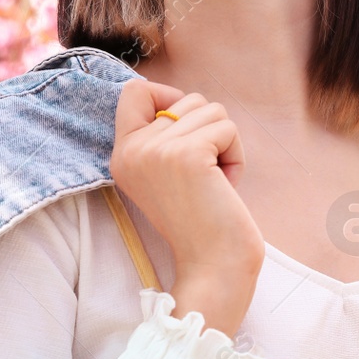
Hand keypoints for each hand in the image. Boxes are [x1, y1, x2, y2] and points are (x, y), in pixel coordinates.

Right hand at [109, 77, 262, 278]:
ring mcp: (155, 151)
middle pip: (186, 99)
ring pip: (211, 110)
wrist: (212, 267)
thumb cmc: (202, 221)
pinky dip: (236, 155)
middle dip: (209, 130)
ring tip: (216, 181)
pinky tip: (226, 185)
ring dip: (225, 143)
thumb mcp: (167, 174)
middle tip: (206, 174)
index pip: (135, 91)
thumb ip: (165, 137)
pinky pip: (227, 128)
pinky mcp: (186, 155)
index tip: (188, 130)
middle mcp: (131, 150)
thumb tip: (184, 99)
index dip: (168, 96)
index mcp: (122, 155)